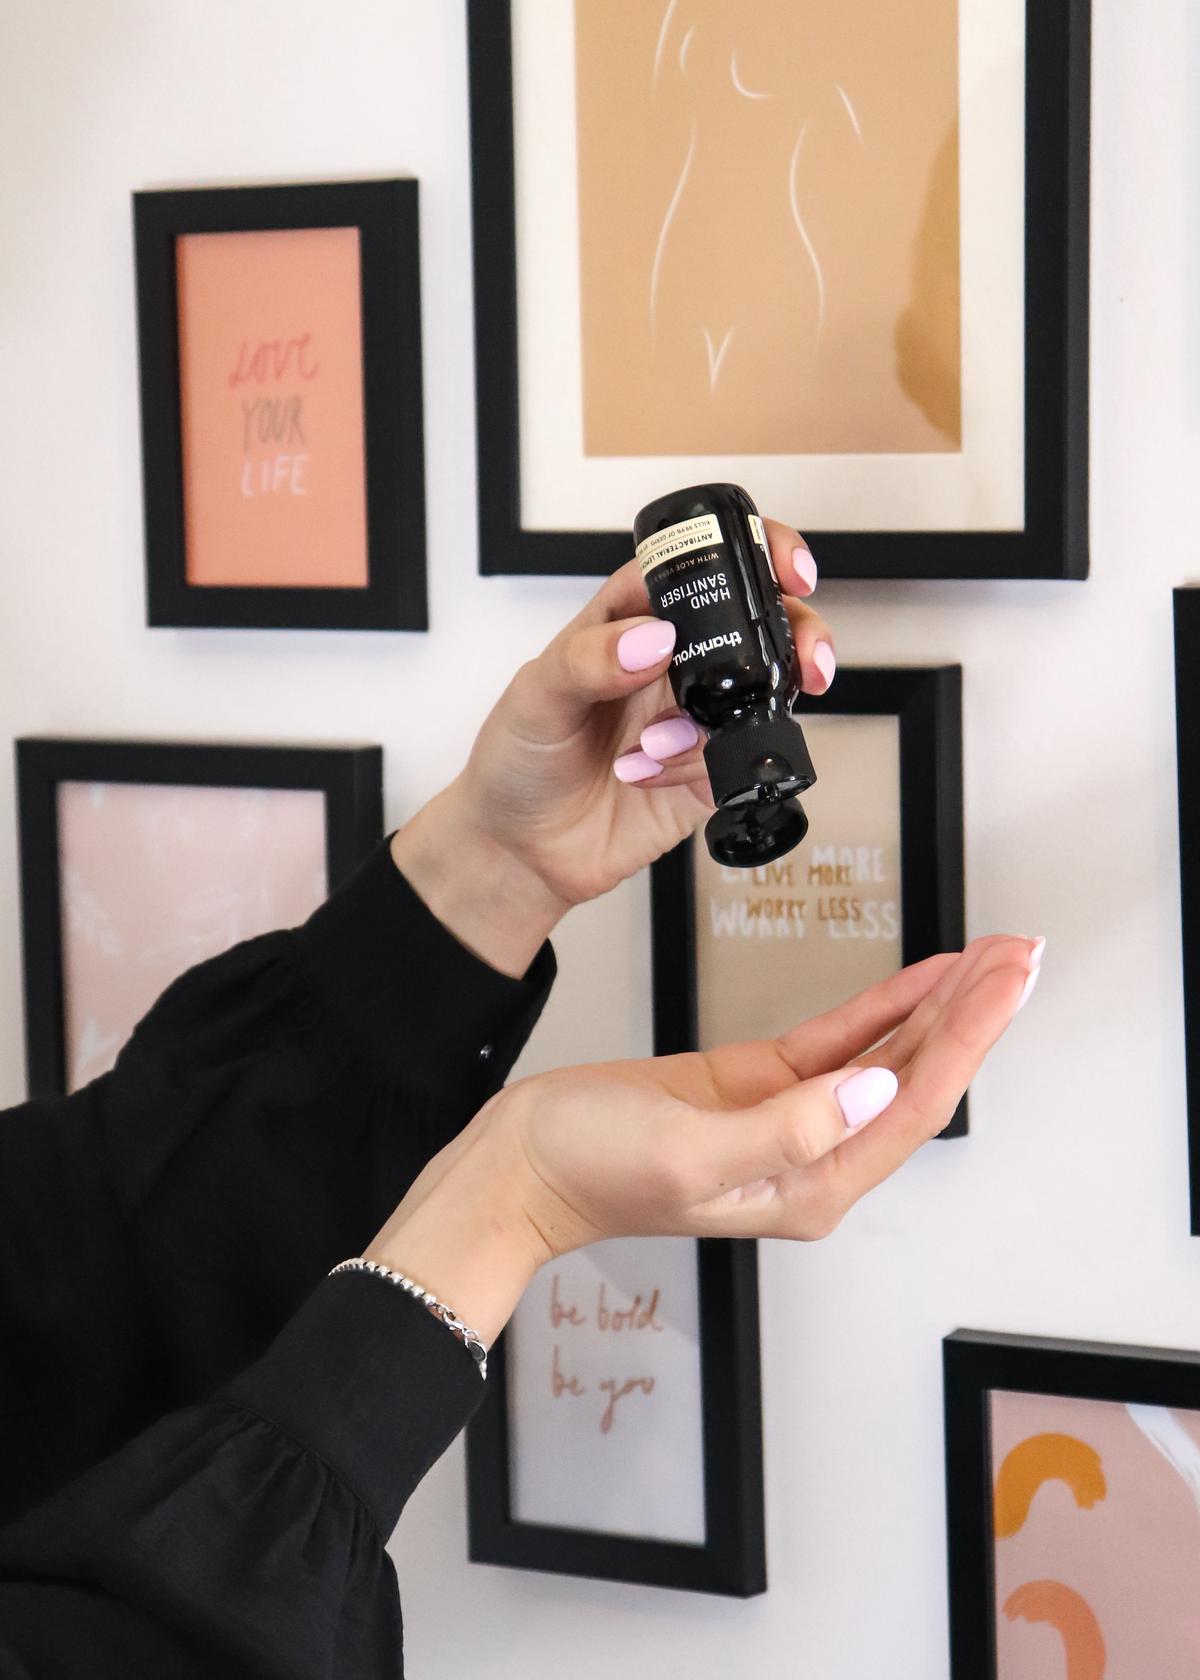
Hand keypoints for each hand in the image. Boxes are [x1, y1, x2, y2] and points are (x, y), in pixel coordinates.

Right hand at [366, 936, 1041, 1340]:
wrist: (518, 1167)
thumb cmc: (587, 1171)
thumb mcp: (687, 1155)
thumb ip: (788, 1129)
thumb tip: (878, 1090)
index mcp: (808, 1186)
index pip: (915, 1103)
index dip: (969, 1037)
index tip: (1007, 980)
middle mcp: (811, 1157)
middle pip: (916, 1077)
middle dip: (972, 1013)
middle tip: (1018, 953)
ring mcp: (786, 1119)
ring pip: (885, 1055)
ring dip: (938, 1005)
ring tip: (988, 956)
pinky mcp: (755, 1087)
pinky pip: (836, 1041)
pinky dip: (881, 1006)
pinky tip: (916, 977)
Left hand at [390, 524, 832, 975]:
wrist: (519, 850)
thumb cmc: (517, 759)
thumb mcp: (535, 695)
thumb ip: (587, 660)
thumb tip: (651, 638)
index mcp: (630, 621)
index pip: (699, 565)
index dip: (751, 553)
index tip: (782, 568)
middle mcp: (670, 664)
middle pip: (757, 624)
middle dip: (793, 632)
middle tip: (800, 655)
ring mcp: (693, 718)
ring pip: (762, 694)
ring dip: (729, 717)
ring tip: (659, 740)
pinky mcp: (704, 773)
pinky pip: (735, 761)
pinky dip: (696, 767)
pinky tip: (645, 774)